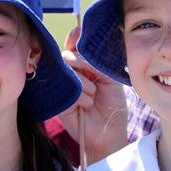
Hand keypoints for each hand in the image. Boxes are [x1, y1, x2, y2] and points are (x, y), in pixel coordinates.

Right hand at [57, 26, 127, 165]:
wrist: (109, 132)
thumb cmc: (112, 105)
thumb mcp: (109, 78)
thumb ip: (94, 61)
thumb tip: (77, 44)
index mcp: (85, 65)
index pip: (74, 46)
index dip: (75, 39)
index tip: (78, 37)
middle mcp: (72, 74)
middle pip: (67, 56)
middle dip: (83, 65)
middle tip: (95, 81)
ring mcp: (64, 87)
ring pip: (67, 72)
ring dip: (85, 84)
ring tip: (93, 97)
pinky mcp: (59, 101)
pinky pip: (67, 90)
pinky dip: (80, 97)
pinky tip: (86, 106)